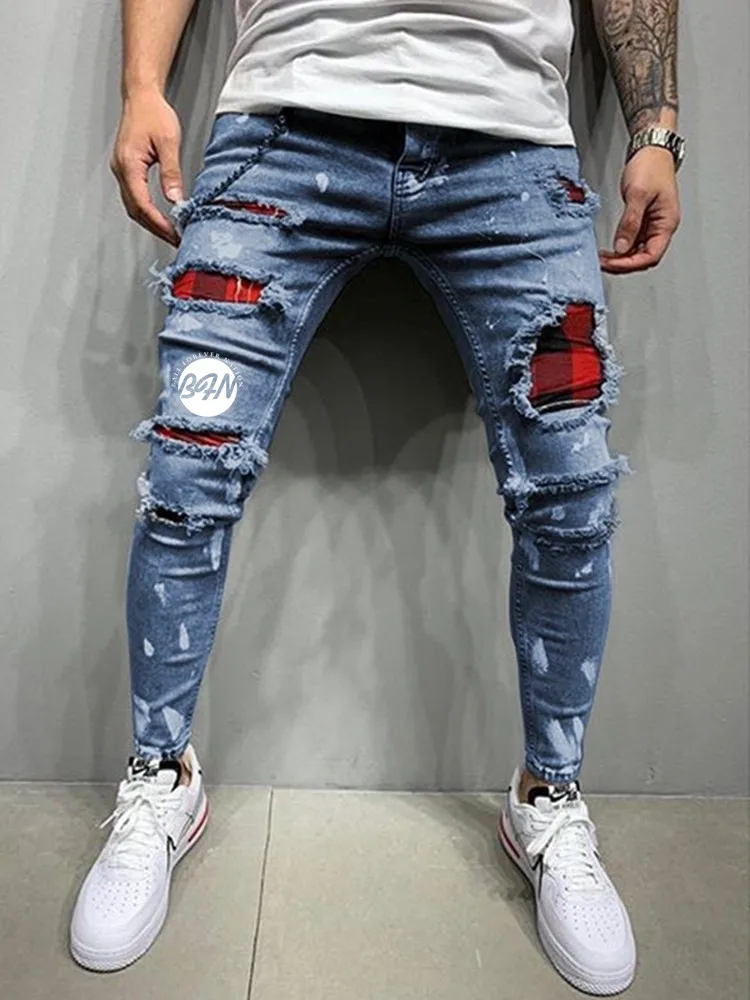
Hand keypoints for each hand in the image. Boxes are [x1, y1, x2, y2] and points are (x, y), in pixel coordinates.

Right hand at [110, 90, 183, 246]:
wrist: (141, 96)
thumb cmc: (153, 112)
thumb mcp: (168, 142)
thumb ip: (172, 173)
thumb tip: (175, 199)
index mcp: (129, 165)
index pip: (142, 204)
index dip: (159, 223)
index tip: (174, 234)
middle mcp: (121, 170)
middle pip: (135, 210)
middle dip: (155, 228)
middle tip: (175, 240)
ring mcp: (121, 170)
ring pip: (133, 206)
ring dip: (151, 222)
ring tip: (170, 232)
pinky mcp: (126, 169)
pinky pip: (134, 196)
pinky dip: (147, 210)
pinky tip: (160, 216)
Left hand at [600, 146, 680, 274]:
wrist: (651, 149)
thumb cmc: (651, 166)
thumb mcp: (638, 194)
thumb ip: (630, 223)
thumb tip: (621, 247)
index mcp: (667, 223)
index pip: (651, 255)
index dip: (631, 264)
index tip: (612, 264)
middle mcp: (661, 227)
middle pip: (644, 257)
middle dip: (624, 264)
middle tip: (603, 263)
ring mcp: (652, 224)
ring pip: (637, 251)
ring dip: (621, 257)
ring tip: (603, 258)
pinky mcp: (643, 220)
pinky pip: (633, 241)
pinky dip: (621, 247)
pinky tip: (609, 248)